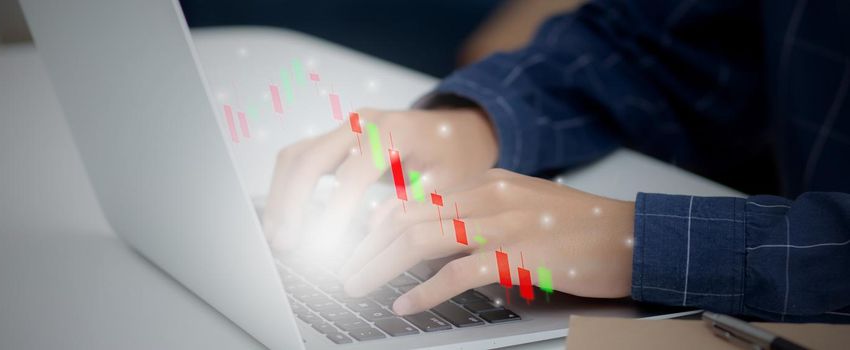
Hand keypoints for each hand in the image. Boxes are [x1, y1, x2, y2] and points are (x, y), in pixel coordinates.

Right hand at [262, 108, 497, 249]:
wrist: (453, 129)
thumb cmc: (454, 156)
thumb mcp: (448, 181)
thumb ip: (414, 202)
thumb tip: (375, 227)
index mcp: (393, 131)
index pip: (352, 173)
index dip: (335, 212)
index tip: (322, 246)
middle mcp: (362, 123)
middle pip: (310, 159)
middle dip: (292, 204)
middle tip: (286, 245)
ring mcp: (344, 128)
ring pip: (296, 157)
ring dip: (281, 198)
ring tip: (277, 239)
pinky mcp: (333, 139)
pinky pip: (298, 160)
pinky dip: (285, 189)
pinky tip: (282, 220)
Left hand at [340, 169, 634, 314]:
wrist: (632, 236)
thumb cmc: (579, 228)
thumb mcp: (523, 208)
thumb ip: (480, 215)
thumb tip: (436, 237)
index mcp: (488, 183)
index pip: (418, 199)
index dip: (380, 223)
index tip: (357, 244)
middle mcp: (489, 197)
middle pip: (410, 217)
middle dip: (368, 245)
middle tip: (343, 268)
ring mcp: (502, 224)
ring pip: (423, 239)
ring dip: (382, 264)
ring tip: (356, 284)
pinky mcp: (517, 255)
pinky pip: (457, 274)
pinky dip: (424, 290)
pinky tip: (406, 304)